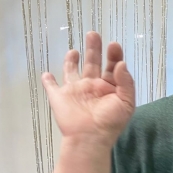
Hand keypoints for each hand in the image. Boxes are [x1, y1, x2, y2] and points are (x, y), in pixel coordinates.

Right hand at [42, 32, 134, 147]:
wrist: (90, 138)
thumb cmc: (111, 121)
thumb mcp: (126, 102)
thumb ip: (126, 82)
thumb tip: (121, 63)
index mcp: (109, 86)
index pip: (112, 66)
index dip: (114, 54)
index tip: (113, 45)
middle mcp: (92, 85)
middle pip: (93, 62)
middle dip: (94, 48)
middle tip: (93, 34)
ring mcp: (75, 91)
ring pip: (72, 71)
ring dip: (72, 60)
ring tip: (74, 50)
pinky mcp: (59, 97)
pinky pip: (52, 87)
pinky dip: (48, 81)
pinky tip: (46, 74)